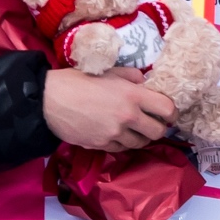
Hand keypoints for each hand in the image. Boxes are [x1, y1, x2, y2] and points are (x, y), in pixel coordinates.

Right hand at [43, 67, 175, 151]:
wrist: (48, 101)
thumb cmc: (76, 81)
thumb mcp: (107, 71)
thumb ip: (130, 77)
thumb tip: (144, 82)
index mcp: (132, 95)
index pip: (167, 109)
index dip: (172, 113)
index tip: (169, 113)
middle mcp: (128, 116)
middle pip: (158, 131)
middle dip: (159, 128)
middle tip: (153, 123)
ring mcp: (115, 134)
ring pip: (141, 143)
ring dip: (140, 137)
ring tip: (134, 129)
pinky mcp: (102, 145)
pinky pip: (121, 148)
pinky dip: (122, 142)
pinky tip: (116, 134)